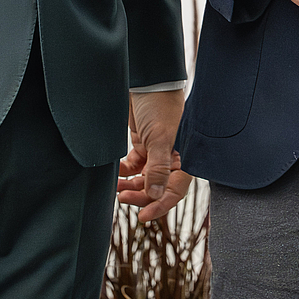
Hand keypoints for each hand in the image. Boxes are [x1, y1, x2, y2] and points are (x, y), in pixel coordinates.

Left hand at [118, 89, 192, 221]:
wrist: (147, 81)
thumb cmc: (160, 105)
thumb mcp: (159, 138)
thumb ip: (158, 168)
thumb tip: (157, 196)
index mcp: (183, 158)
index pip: (175, 190)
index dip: (160, 205)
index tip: (143, 216)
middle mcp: (171, 158)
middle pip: (156, 188)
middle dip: (140, 195)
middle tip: (122, 197)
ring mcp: (155, 152)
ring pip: (142, 179)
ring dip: (129, 185)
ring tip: (115, 187)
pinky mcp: (142, 145)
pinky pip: (133, 166)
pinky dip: (123, 171)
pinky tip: (114, 172)